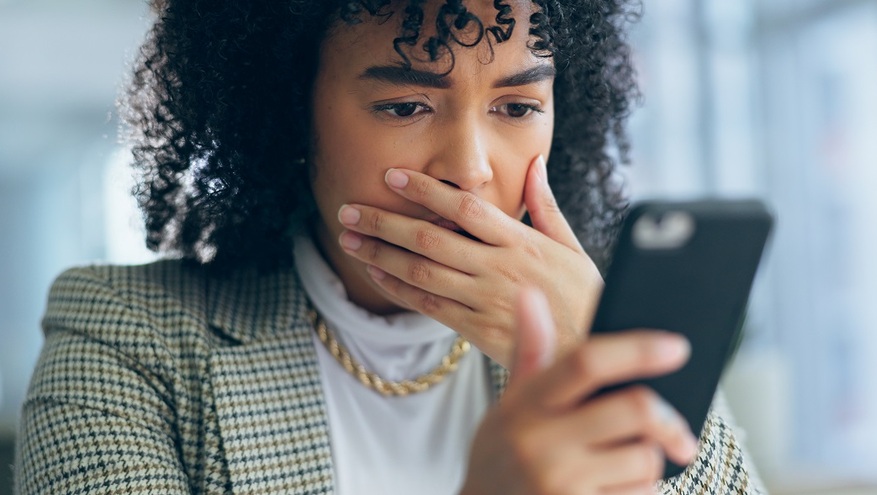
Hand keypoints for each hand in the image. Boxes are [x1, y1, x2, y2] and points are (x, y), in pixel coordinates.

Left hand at [336, 155, 603, 366]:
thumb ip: (547, 205)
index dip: (424, 190)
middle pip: (430, 238)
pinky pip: (428, 306)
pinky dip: (397, 289)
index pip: (464, 207)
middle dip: (385, 221)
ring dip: (380, 253)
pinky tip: (375, 272)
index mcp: (521, 241)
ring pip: (421, 272)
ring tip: (349, 238)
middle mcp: (499, 268)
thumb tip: (535, 163)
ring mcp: (485, 300)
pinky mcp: (476, 329)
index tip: (392, 175)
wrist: (590, 354)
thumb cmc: (584, 297)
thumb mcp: (573, 246)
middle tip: (349, 209)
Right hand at [459, 288, 698, 494]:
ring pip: (645, 458)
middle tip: (676, 428)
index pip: (586, 362)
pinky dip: (639, 491)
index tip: (676, 346)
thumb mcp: (509, 404)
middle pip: (634, 409)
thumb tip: (529, 293)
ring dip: (648, 460)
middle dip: (666, 418)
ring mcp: (560, 485)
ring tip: (621, 464)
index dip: (637, 349)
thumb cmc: (501, 455)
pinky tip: (611, 489)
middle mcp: (542, 443)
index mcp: (526, 404)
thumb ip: (529, 349)